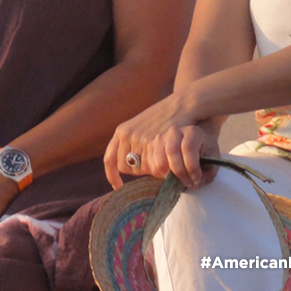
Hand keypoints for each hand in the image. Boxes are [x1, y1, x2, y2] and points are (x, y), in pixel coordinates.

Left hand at [104, 92, 219, 190]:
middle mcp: (127, 135)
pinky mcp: (153, 142)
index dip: (112, 175)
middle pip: (124, 167)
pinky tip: (162, 172)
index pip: (110, 159)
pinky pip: (149, 166)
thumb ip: (132, 141)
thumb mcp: (141, 125)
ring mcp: (139, 138)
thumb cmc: (163, 116)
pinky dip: (155, 170)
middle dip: (136, 170)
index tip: (117, 186)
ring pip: (138, 168)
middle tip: (151, 166)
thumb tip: (129, 163)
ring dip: (148, 170)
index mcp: (122, 131)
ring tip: (160, 164)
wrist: (181, 104)